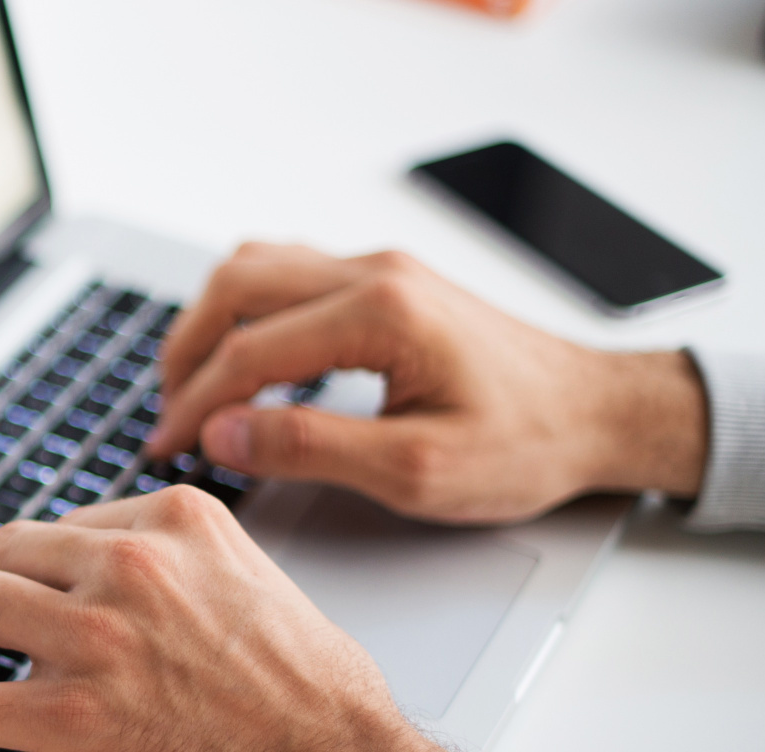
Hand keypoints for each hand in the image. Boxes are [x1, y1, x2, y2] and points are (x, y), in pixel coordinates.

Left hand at [0, 487, 491, 751]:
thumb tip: (138, 585)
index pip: (65, 526)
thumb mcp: (259, 586)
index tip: (5, 573)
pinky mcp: (68, 717)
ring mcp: (93, 640)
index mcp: (177, 524)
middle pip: (3, 553)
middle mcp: (128, 567)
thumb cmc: (320, 703)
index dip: (23, 557)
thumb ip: (188, 571)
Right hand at [146, 243, 708, 523]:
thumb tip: (225, 432)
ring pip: (257, 267)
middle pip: (236, 286)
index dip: (195, 404)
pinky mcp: (387, 283)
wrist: (599, 414)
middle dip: (185, 351)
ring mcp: (381, 270)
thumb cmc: (527, 444)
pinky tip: (243, 359)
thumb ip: (310, 448)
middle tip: (165, 413)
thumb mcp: (415, 471)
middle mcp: (376, 274)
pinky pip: (290, 273)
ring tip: (192, 385)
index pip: (249, 351)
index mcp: (381, 314)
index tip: (167, 447)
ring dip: (212, 322)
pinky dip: (247, 312)